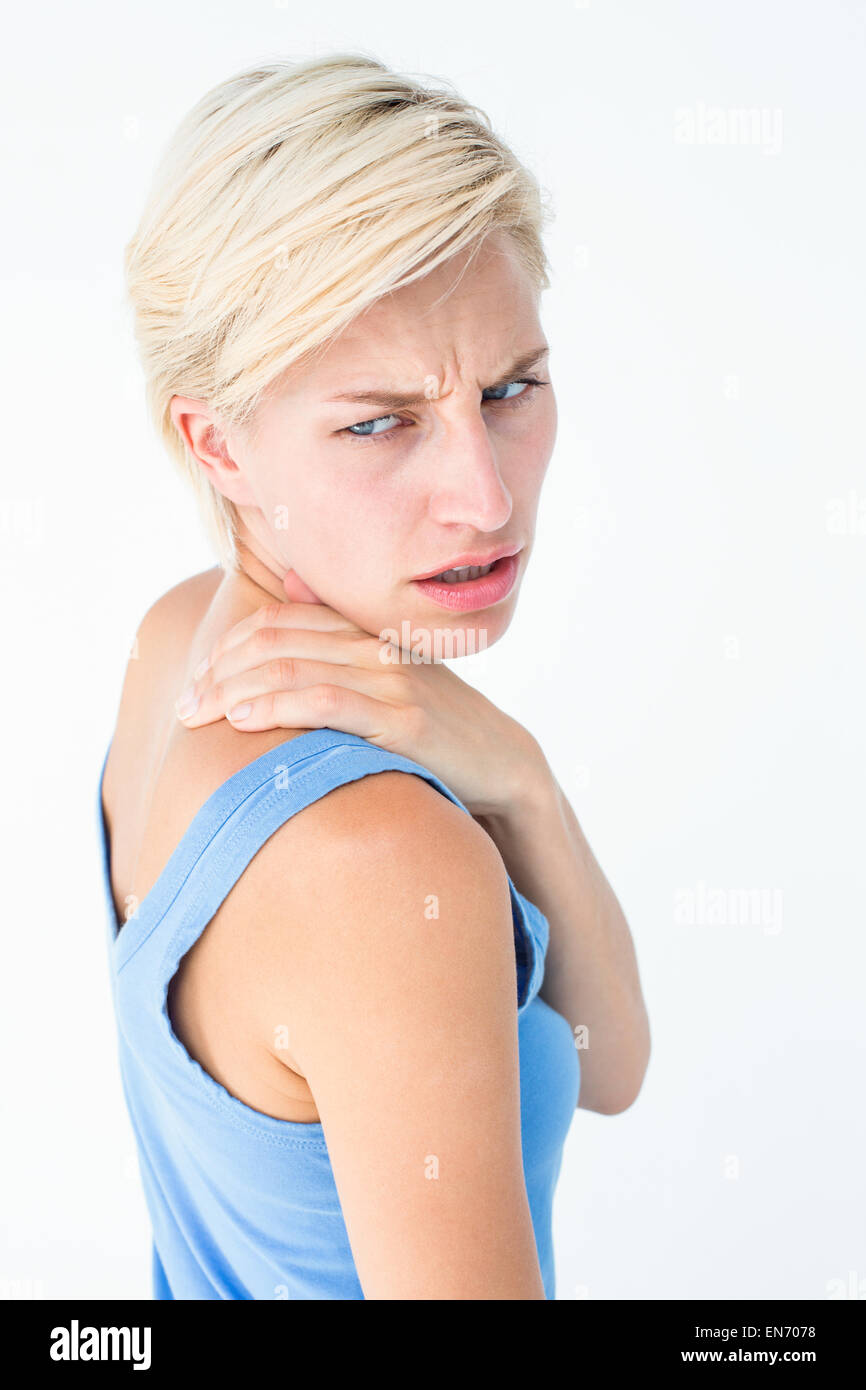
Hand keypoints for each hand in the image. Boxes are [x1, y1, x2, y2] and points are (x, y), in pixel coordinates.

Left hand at [175, 600, 548, 817]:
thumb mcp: (388, 673)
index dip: (230, 644)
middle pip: (275, 642)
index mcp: (366, 632)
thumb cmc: (436, 723)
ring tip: (197, 715)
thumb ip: (340, 636)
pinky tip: (241, 720)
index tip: (198, 677)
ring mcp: (391, 680)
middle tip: (184, 704)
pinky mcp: (403, 720)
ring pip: (291, 668)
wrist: (501, 760)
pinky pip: (324, 703)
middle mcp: (375, 646)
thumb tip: (292, 584)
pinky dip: (274, 706)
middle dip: (219, 671)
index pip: (281, 619)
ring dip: (232, 690)